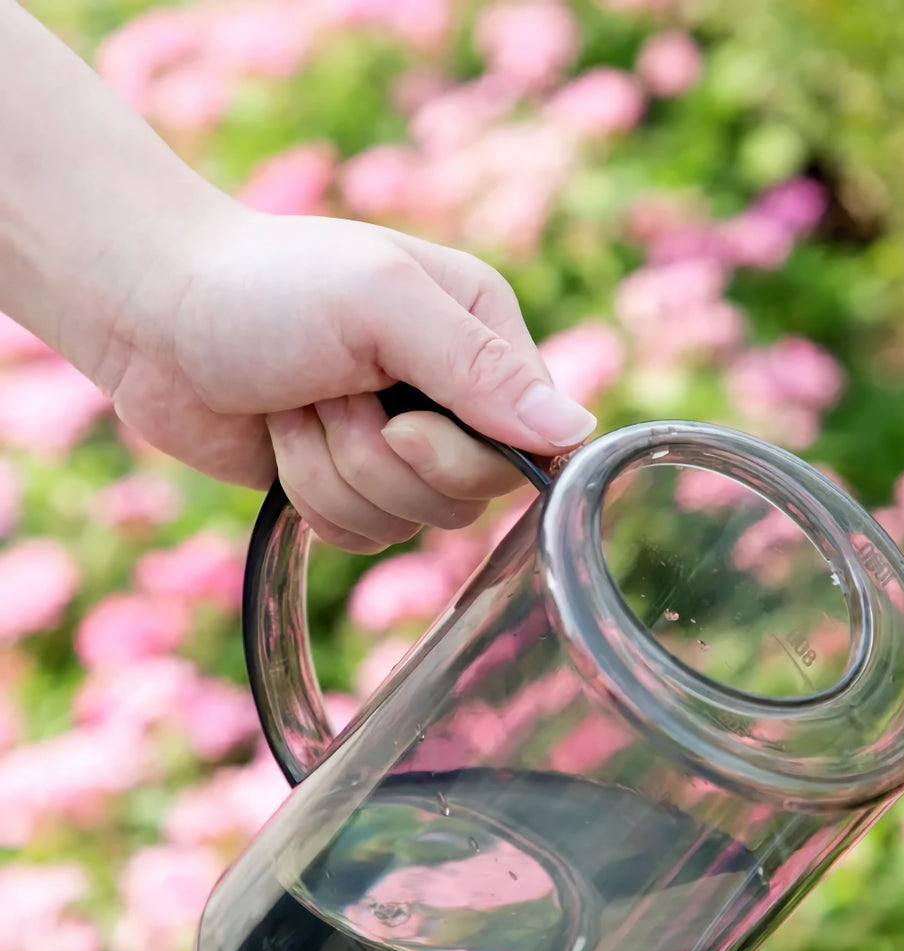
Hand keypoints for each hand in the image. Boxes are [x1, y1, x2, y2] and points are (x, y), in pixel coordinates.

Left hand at [88, 207, 596, 551]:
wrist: (151, 313)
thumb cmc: (264, 286)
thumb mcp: (380, 304)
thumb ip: (481, 369)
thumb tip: (578, 433)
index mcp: (481, 336)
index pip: (530, 442)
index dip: (464, 454)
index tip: (400, 421)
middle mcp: (453, 396)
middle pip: (468, 494)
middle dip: (380, 458)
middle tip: (330, 395)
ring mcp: (401, 447)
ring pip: (408, 522)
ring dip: (333, 471)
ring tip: (298, 406)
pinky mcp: (350, 486)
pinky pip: (362, 537)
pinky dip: (312, 496)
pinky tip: (284, 441)